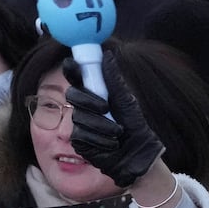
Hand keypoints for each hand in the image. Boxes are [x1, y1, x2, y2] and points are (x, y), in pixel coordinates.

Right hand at [63, 56, 164, 187]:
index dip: (72, 70)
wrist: (137, 153)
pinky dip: (99, 138)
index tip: (72, 64)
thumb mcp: (126, 100)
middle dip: (89, 101)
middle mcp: (84, 106)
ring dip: (101, 125)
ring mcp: (79, 123)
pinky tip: (111, 144)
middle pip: (72, 95)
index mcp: (95, 93)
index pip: (77, 77)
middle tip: (106, 108)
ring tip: (118, 132)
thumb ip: (114, 80)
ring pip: (78, 117)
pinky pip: (81, 134)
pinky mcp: (79, 140)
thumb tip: (108, 54)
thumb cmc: (134, 125)